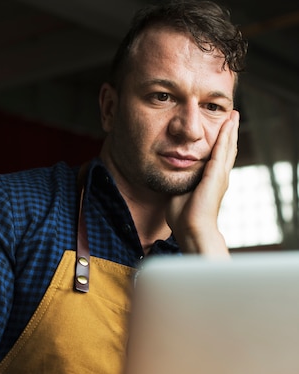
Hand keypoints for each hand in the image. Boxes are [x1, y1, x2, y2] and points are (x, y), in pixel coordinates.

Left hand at [167, 110, 238, 255]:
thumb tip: (168, 174)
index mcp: (211, 182)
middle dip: (230, 132)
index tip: (221, 130)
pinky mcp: (216, 176)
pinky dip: (225, 137)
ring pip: (228, 147)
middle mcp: (219, 178)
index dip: (220, 143)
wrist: (191, 230)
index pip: (217, 158)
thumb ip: (178, 182)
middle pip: (227, 150)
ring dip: (230, 130)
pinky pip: (221, 151)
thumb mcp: (179, 193)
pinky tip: (227, 125)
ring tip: (233, 116)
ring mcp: (220, 176)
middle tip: (233, 116)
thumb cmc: (184, 218)